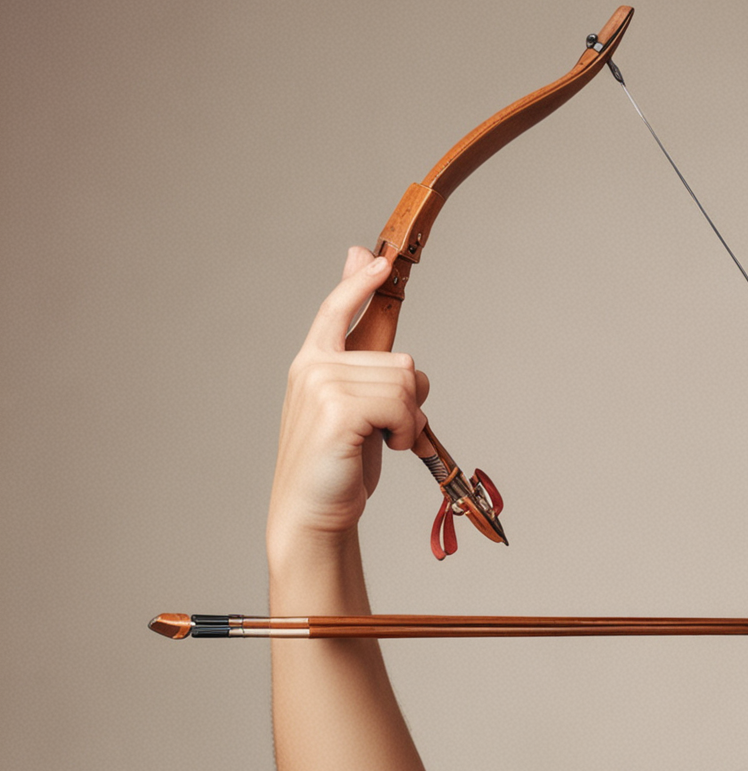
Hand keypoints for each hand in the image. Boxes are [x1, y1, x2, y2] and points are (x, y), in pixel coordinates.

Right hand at [268, 248, 430, 560]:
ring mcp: (322, 384)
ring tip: (385, 441)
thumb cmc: (340, 465)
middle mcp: (314, 366)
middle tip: (391, 431)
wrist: (315, 510)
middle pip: (401, 360)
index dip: (358, 283)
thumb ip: (376, 380)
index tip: (375, 260)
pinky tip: (389, 447)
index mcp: (313, 363)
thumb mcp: (362, 414)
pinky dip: (408, 431)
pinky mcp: (338, 407)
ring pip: (405, 381)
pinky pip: (402, 403)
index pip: (336, 310)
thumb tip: (404, 357)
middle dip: (410, 400)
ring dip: (410, 419)